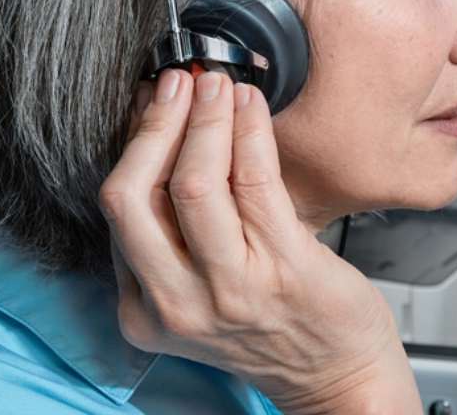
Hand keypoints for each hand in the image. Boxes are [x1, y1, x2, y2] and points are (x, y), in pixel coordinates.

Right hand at [100, 70, 418, 413]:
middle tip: (177, 81)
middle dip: (155, 125)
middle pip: (134, 195)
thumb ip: (174, 238)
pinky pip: (256, 183)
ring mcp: (229, 290)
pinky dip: (250, 133)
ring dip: (205, 120)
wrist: (336, 376)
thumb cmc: (275, 327)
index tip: (150, 100)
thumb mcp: (199, 293)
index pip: (120, 209)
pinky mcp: (284, 268)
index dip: (135, 141)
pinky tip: (252, 107)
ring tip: (217, 84)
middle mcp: (176, 304)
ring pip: (193, 185)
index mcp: (144, 309)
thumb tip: (167, 136)